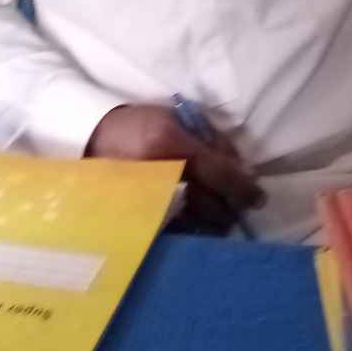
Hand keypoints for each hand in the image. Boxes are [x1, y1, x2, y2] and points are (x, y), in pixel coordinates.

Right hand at [85, 105, 264, 231]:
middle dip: (231, 208)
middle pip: (211, 203)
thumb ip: (210, 140)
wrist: (92, 138)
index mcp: (172, 143)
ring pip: (196, 223)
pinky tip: (199, 226)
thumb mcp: (175, 118)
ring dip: (215, 222)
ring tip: (222, 217)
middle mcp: (162, 173)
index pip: (220, 172)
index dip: (244, 187)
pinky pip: (175, 232)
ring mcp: (148, 200)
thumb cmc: (139, 123)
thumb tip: (241, 166)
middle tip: (241, 207)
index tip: (259, 197)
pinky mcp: (138, 217)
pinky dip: (193, 231)